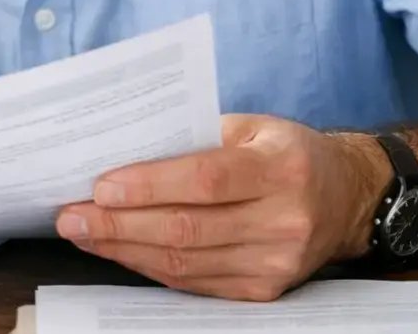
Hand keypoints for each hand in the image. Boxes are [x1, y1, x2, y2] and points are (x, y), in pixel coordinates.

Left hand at [55, 114, 387, 300]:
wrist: (347, 197)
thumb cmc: (285, 152)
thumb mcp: (251, 127)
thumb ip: (193, 138)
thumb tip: (120, 153)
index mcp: (281, 168)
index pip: (206, 180)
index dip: (149, 186)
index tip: (100, 186)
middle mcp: (284, 219)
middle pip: (187, 229)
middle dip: (119, 224)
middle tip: (71, 217)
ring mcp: (276, 262)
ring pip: (185, 262)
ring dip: (124, 249)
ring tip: (83, 233)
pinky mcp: (264, 290)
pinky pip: (194, 282)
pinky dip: (149, 267)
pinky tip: (119, 250)